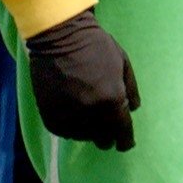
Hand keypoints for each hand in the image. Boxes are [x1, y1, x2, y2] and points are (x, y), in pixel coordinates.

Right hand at [26, 10, 139, 152]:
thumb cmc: (96, 46)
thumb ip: (130, 89)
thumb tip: (133, 110)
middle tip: (108, 130)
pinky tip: (73, 116)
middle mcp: (89, 113)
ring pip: (83, 137)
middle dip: (108, 136)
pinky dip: (71, 127)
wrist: (59, 37)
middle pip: (102, 139)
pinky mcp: (49, 116)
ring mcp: (67, 115)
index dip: (125, 141)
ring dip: (89, 131)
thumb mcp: (123, 63)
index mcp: (111, 100)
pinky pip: (64, 132)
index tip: (125, 144)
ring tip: (89, 117)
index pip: (122, 132)